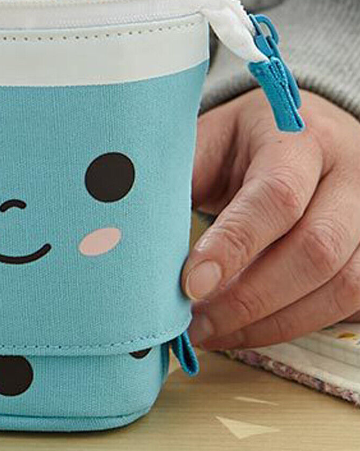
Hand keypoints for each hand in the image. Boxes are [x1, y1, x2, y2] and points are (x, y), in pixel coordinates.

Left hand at [183, 89, 359, 349]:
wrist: (298, 130)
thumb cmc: (240, 138)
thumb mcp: (206, 138)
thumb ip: (177, 176)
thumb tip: (125, 232)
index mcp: (297, 135)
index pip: (275, 195)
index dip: (233, 246)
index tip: (189, 284)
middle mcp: (348, 173)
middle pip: (315, 248)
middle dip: (249, 297)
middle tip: (195, 322)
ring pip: (340, 284)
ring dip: (271, 321)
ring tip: (213, 332)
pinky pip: (350, 302)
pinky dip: (296, 324)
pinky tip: (249, 329)